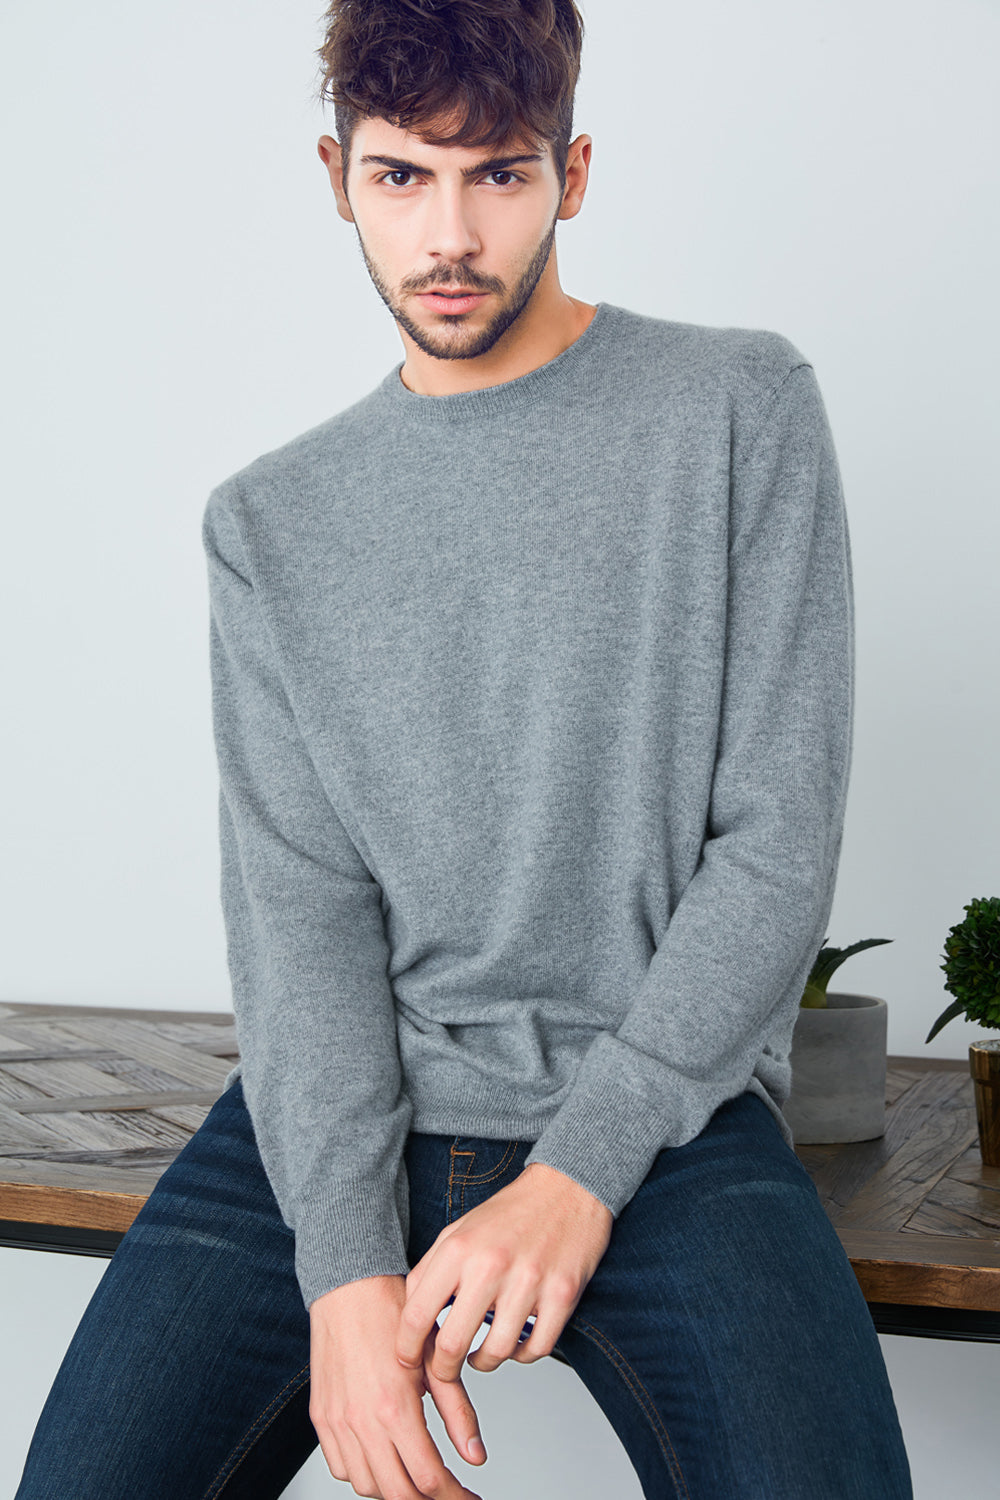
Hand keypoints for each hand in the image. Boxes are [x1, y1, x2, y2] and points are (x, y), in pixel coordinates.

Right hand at [308, 1273, 485, 1499]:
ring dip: (395, 1490)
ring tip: (417, 1477)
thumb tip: (476, 1455)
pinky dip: (364, 1474)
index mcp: (394, 1407)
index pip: (428, 1479)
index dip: (454, 1497)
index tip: (468, 1498)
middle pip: (397, 1494)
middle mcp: (361, 1421)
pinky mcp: (322, 1418)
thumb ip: (457, 1412)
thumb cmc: (391, 1313)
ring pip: (367, 1486)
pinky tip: (384, 1459)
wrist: (348, 1288)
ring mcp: (337, 1423)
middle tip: (449, 1495)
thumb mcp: (436, 1360)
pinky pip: (341, 1467)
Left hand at [395, 1162, 613, 1380]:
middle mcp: (491, 1266)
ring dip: (485, 1362)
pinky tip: (516, 1342)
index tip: (409, 1359)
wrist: (567, 1188)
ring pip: (497, 1353)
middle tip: (445, 1371)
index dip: (407, 1348)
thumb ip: (430, 1270)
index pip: (417, 1314)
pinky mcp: (563, 1294)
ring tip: (483, 1353)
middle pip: (452, 1346)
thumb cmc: (512, 1211)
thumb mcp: (458, 1230)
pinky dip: (523, 1355)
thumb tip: (411, 1314)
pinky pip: (536, 1348)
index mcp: (459, 1249)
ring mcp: (529, 1282)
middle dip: (443, 1370)